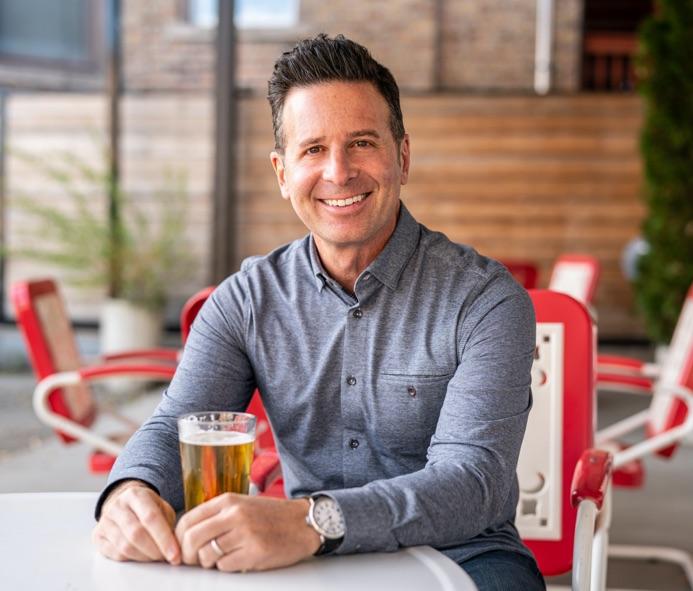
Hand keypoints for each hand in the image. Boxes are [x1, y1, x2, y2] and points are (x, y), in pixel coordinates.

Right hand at [92, 480, 180, 564]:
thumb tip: (175, 545)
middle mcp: (117, 506)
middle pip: (136, 533)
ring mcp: (105, 521)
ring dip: (144, 557)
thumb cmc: (146, 507)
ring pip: (125, 546)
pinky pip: (115, 554)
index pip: (151, 518)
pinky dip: (132, 559)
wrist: (123, 502)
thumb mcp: (161, 506)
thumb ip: (168, 522)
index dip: (164, 538)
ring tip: (156, 557)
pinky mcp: (98, 536)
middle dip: (155, 550)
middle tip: (167, 557)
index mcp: (136, 494)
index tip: (175, 554)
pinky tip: (142, 556)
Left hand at [175, 493, 320, 571]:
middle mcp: (234, 514)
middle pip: (192, 539)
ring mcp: (245, 533)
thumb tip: (186, 536)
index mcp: (228, 501)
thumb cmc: (270, 516)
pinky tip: (239, 559)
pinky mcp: (255, 552)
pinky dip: (227, 567)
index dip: (178, 538)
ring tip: (222, 557)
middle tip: (193, 561)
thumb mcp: (241, 505)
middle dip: (187, 555)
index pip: (188, 519)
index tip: (179, 548)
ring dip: (209, 562)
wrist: (303, 523)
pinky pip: (225, 567)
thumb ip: (216, 516)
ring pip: (207, 555)